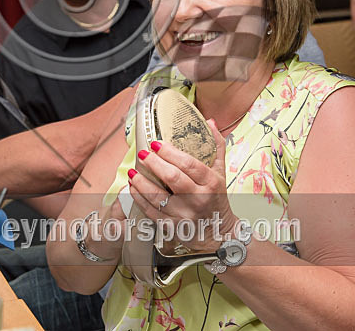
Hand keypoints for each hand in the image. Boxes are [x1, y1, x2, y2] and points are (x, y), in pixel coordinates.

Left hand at [128, 119, 236, 252]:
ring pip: (158, 196)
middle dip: (154, 163)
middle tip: (143, 154)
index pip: (190, 165)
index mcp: (211, 183)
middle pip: (173, 178)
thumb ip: (215, 146)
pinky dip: (139, 198)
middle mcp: (198, 199)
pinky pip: (151, 211)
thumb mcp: (221, 172)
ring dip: (142, 181)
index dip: (171, 153)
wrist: (219, 233)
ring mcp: (184, 215)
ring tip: (133, 170)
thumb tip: (209, 122)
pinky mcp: (172, 227)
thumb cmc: (217, 199)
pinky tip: (133, 187)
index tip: (156, 144)